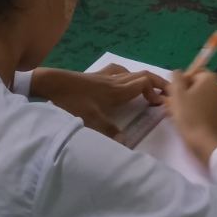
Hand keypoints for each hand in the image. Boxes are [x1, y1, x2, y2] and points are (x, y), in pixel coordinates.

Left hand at [32, 66, 167, 137]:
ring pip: (130, 73)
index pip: (144, 82)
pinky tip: (123, 83)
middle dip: (156, 83)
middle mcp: (114, 80)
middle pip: (141, 75)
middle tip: (165, 95)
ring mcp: (104, 76)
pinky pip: (117, 72)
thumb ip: (108, 131)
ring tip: (148, 91)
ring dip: (142, 80)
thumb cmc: (71, 100)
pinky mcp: (95, 76)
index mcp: (116, 90)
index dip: (157, 90)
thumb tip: (126, 144)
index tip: (164, 103)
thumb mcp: (89, 119)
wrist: (51, 83)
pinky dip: (127, 76)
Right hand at [165, 69, 216, 166]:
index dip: (181, 82)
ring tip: (176, 114)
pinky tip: (187, 120)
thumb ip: (177, 78)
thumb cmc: (189, 115)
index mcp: (210, 79)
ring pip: (202, 98)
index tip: (173, 93)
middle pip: (198, 86)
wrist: (205, 143)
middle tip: (171, 104)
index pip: (193, 73)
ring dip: (189, 102)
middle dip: (185, 93)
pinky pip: (207, 108)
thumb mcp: (177, 94)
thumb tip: (178, 73)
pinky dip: (198, 111)